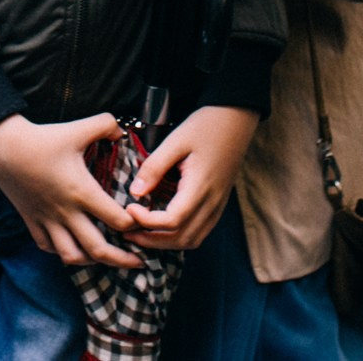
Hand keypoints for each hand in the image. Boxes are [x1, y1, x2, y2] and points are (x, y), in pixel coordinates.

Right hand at [0, 113, 143, 267]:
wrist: (3, 147)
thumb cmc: (43, 138)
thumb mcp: (78, 128)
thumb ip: (106, 125)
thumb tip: (123, 132)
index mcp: (82, 192)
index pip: (117, 220)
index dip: (135, 225)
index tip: (143, 221)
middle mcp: (66, 212)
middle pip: (98, 250)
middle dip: (122, 260)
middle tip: (139, 261)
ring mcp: (47, 220)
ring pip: (72, 256)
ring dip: (92, 261)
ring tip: (106, 257)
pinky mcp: (31, 221)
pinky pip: (49, 247)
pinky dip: (63, 252)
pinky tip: (74, 246)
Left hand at [124, 106, 259, 250]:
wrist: (236, 119)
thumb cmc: (205, 126)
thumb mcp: (175, 141)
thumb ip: (154, 167)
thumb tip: (135, 192)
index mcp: (200, 187)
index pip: (172, 221)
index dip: (147, 221)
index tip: (129, 207)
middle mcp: (212, 203)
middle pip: (181, 238)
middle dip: (151, 240)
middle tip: (126, 230)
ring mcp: (217, 206)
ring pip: (191, 240)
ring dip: (164, 243)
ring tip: (140, 233)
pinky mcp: (218, 205)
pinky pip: (199, 233)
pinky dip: (178, 238)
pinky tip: (161, 229)